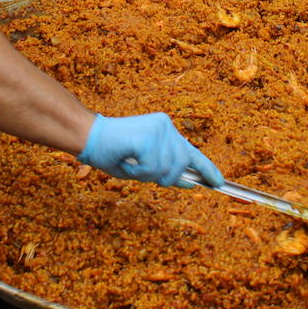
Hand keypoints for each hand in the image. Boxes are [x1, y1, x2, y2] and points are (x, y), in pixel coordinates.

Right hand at [78, 113, 224, 187]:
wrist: (88, 136)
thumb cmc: (113, 152)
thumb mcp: (144, 165)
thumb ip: (167, 172)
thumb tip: (190, 183)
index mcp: (166, 130)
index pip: (192, 152)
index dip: (207, 169)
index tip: (219, 182)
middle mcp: (166, 125)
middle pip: (180, 166)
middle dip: (163, 177)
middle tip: (140, 170)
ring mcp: (159, 129)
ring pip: (167, 169)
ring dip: (147, 174)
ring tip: (131, 162)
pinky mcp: (149, 137)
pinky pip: (153, 168)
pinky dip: (139, 172)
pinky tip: (128, 160)